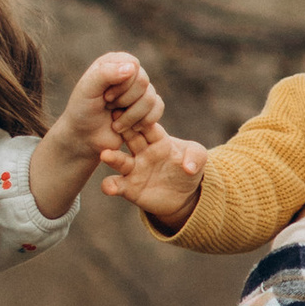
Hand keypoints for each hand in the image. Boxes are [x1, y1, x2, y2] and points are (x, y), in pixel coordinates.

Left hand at [30, 47, 161, 217]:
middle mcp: (128, 72)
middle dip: (126, 104)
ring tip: (115, 122)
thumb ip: (105, 73)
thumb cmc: (79, 115)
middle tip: (108, 112)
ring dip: (133, 116)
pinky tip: (125, 128)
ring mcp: (138, 91)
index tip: (103, 99)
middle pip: (145, 83)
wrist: (81, 141)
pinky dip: (143, 123)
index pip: (133, 67)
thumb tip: (132, 66)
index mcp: (114, 61)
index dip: (120, 88)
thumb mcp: (86, 91)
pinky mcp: (146, 110)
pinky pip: (158, 112)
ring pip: (154, 99)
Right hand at [99, 109, 208, 230]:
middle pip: (129, 137)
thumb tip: (188, 167)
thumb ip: (196, 156)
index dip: (140, 117)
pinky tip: (108, 187)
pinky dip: (110, 185)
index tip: (131, 109)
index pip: (147, 125)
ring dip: (111, 157)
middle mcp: (142, 151)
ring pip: (119, 160)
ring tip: (105, 155)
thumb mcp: (198, 158)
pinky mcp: (129, 188)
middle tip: (113, 122)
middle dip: (121, 129)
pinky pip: (116, 184)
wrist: (184, 195)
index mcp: (157, 138)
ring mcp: (134, 169)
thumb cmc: (190, 168)